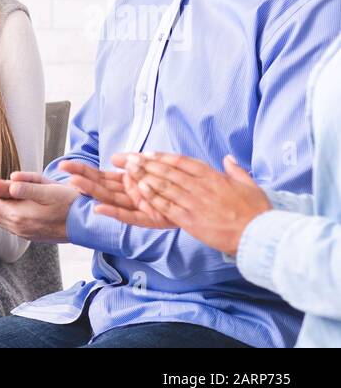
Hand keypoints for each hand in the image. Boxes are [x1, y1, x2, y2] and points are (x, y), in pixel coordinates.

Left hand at [0, 172, 78, 242]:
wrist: (89, 225)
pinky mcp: (31, 235)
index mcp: (17, 215)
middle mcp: (17, 227)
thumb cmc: (70, 203)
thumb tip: (1, 184)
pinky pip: (7, 224)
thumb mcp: (47, 190)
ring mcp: (23, 233)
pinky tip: (2, 207)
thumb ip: (23, 187)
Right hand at [60, 158, 175, 228]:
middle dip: (82, 177)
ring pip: (109, 198)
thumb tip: (114, 158)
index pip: (101, 176)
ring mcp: (137, 208)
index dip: (84, 171)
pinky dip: (113, 213)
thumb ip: (135, 163)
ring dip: (92, 190)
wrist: (203, 206)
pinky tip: (99, 208)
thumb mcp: (155, 169)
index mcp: (129, 184)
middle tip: (64, 170)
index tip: (66, 166)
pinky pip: (128, 216)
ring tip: (75, 183)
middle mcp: (129, 196)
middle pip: (101, 186)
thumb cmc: (179, 186)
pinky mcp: (149, 219)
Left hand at [122, 153, 271, 255]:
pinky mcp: (190, 220)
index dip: (165, 157)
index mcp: (215, 178)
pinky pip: (167, 206)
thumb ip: (236, 171)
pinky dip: (152, 197)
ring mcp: (194, 203)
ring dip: (145, 176)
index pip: (185, 163)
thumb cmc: (256, 211)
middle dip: (148, 164)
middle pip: (170, 172)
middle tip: (130, 158)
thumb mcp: (250, 185)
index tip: (149, 153)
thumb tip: (228, 158)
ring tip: (129, 170)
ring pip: (165, 186)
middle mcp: (202, 188)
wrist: (257, 234)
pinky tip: (140, 190)